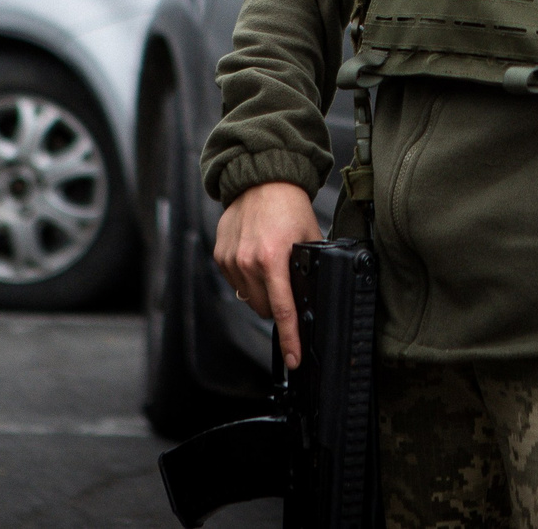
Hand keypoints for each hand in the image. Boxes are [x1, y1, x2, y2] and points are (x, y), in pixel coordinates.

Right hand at [211, 181, 322, 367]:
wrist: (261, 179)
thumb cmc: (288, 204)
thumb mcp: (310, 235)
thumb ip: (311, 264)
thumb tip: (317, 291)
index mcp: (273, 258)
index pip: (283, 310)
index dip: (290, 339)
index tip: (294, 357)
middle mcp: (248, 262)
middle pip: (266, 309)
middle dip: (279, 305)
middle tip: (288, 283)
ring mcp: (231, 260)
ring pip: (250, 299)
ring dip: (262, 293)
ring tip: (271, 265)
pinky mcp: (220, 256)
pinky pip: (236, 283)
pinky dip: (248, 279)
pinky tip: (256, 259)